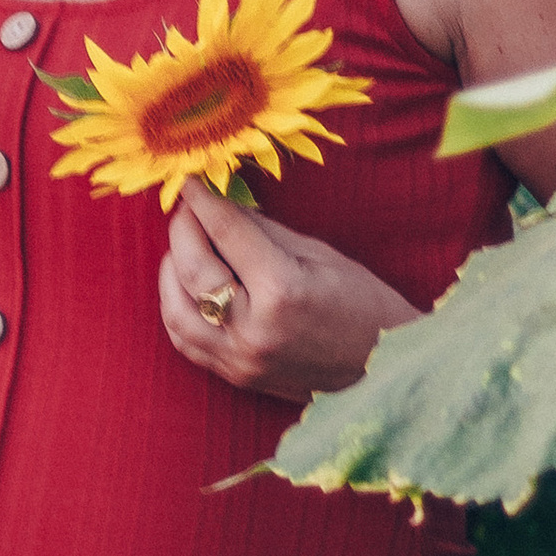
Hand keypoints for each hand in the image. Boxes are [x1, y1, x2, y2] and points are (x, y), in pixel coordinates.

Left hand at [159, 185, 414, 400]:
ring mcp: (241, 359)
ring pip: (176, 310)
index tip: (189, 179)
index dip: (204, 199)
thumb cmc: (362, 303)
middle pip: (192, 268)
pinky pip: (186, 341)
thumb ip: (263, 230)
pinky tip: (185, 286)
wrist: (384, 367)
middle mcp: (254, 329)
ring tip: (182, 246)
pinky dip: (176, 308)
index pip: (227, 231)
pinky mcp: (236, 376)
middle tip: (187, 208)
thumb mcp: (319, 255)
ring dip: (170, 271)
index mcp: (282, 290)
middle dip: (183, 228)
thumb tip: (223, 202)